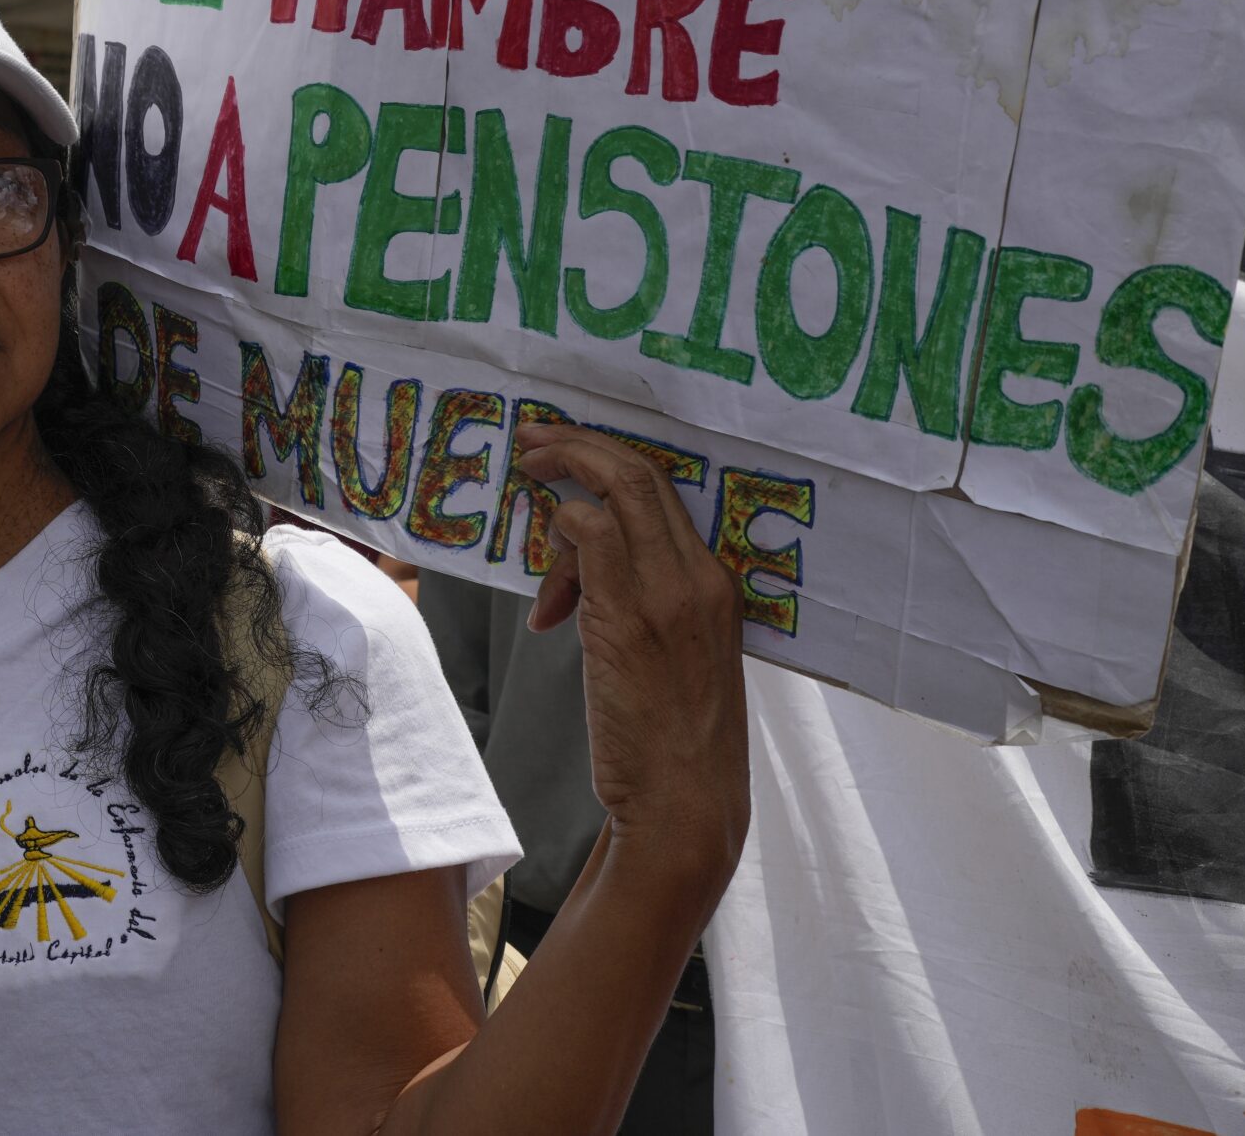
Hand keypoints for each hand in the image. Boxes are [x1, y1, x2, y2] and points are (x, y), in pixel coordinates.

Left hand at [512, 422, 748, 894]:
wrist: (686, 804)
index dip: (610, 460)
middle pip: (643, 474)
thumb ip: (640, 605)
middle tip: (533, 440)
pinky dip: (561, 535)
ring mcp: (668, 596)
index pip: (666, 492)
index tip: (564, 452)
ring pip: (617, 492)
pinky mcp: (629, 621)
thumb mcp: (673, 658)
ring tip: (525, 483)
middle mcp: (700, 579)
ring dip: (562, 476)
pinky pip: (592, 537)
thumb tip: (578, 577)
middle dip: (581, 446)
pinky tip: (546, 592)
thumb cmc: (672, 742)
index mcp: (718, 585)